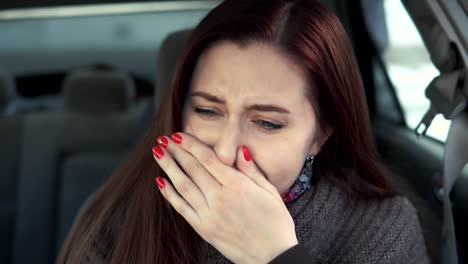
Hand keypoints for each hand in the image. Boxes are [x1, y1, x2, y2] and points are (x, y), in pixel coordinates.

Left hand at [152, 132, 297, 263]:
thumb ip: (252, 170)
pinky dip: (170, 194)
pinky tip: (161, 182)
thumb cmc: (276, 223)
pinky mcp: (204, 228)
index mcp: (237, 186)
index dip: (191, 145)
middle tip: (163, 139)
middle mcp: (220, 198)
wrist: (273, 256)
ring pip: (183, 186)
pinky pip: (182, 208)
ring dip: (169, 168)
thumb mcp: (269, 192)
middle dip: (176, 152)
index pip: (208, 159)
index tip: (178, 135)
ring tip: (158, 154)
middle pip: (193, 169)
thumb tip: (240, 150)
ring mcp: (209, 214)